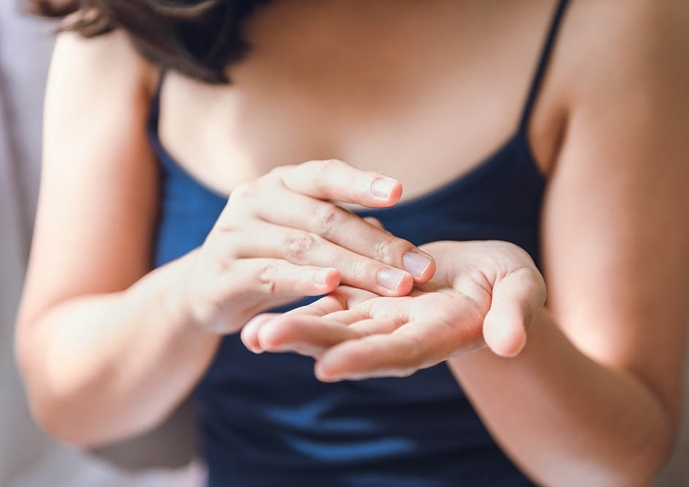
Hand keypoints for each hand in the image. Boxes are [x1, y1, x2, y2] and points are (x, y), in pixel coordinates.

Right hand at [177, 159, 435, 334]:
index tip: (398, 192)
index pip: (325, 175)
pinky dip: (303, 280)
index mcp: (282, 182)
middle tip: (419, 269)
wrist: (208, 289)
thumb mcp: (307, 237)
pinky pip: (270, 274)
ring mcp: (236, 233)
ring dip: (354, 268)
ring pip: (304, 247)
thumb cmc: (271, 257)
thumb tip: (394, 241)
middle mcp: (256, 198)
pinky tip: (331, 287)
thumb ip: (344, 232)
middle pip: (325, 218)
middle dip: (377, 246)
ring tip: (394, 285)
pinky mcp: (223, 272)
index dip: (361, 182)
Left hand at [241, 240, 545, 380]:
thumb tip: (510, 343)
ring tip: (249, 333)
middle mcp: (400, 333)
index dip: (365, 359)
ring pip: (332, 323)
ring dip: (291, 327)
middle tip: (261, 340)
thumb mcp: (521, 292)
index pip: (400, 352)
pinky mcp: (368, 296)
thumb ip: (514, 315)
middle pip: (350, 342)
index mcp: (438, 335)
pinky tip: (264, 305)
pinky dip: (303, 301)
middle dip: (306, 342)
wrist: (485, 278)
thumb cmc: (511, 285)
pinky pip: (331, 298)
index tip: (328, 366)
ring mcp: (380, 316)